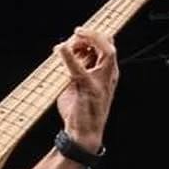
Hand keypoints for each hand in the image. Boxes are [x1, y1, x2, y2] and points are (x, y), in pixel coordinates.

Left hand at [54, 28, 118, 152]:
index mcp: (108, 75)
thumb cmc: (80, 113)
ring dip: (83, 42)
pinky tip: (60, 49)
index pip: (108, 47)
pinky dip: (68, 56)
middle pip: (108, 44)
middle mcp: (108, 77)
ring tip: (67, 44)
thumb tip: (65, 53)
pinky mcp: (88, 88)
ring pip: (101, 51)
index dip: (95, 36)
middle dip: (92, 35)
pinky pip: (78, 67)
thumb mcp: (78, 87)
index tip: (79, 32)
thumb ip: (75, 69)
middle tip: (76, 34)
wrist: (83, 135)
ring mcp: (101, 82)